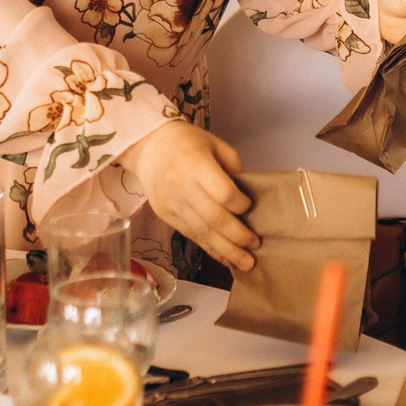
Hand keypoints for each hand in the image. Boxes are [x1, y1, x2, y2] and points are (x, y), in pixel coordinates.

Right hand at [126, 120, 256, 272]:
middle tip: (256, 245)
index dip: (241, 204)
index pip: (223, 193)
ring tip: (246, 263)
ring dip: (226, 250)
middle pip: (214, 218)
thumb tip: (247, 198)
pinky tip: (225, 258)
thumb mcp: (215, 144)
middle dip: (238, 236)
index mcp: (196, 164)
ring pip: (202, 232)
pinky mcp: (165, 216)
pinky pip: (191, 236)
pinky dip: (210, 248)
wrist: (149, 147)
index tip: (249, 206)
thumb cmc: (187, 142)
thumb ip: (233, 168)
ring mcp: (171, 203)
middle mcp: (181, 186)